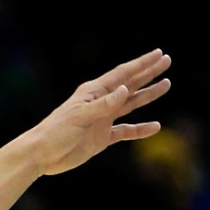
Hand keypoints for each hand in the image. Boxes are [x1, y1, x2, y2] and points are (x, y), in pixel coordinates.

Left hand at [30, 49, 171, 175]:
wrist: (41, 156)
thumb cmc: (55, 132)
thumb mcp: (79, 116)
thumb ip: (103, 105)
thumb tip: (124, 89)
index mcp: (93, 92)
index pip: (122, 74)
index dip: (142, 64)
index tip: (159, 54)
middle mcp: (100, 103)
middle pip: (130, 85)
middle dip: (148, 73)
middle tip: (168, 61)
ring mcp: (102, 120)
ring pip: (130, 104)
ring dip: (148, 96)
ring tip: (166, 85)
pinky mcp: (101, 138)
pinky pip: (125, 131)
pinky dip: (140, 129)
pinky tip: (155, 127)